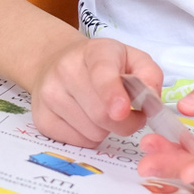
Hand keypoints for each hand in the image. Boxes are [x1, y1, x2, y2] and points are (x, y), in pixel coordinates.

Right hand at [30, 38, 163, 147]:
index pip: (101, 73)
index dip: (112, 94)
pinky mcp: (41, 119)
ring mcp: (49, 95)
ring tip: (104, 112)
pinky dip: (90, 137)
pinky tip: (88, 120)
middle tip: (129, 114)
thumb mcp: (132, 58)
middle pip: (100, 113)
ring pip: (91, 131)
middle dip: (125, 122)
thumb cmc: (103, 63)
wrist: (56, 62)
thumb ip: (149, 75)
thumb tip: (152, 100)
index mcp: (94, 51)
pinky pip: (77, 142)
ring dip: (107, 130)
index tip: (122, 110)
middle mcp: (65, 70)